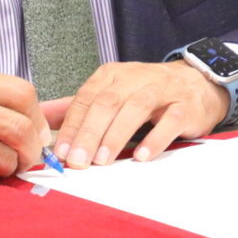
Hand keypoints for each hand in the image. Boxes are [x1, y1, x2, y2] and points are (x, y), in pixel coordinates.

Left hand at [45, 60, 228, 167]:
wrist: (196, 83)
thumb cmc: (147, 93)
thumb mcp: (110, 94)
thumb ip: (77, 107)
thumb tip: (40, 118)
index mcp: (112, 76)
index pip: (86, 99)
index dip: (71, 126)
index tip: (60, 152)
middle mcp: (135, 78)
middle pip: (107, 103)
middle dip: (89, 133)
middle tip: (78, 161)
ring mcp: (162, 90)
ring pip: (135, 108)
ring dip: (116, 135)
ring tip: (102, 160)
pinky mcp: (186, 105)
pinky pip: (170, 120)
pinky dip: (155, 138)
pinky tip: (141, 156)